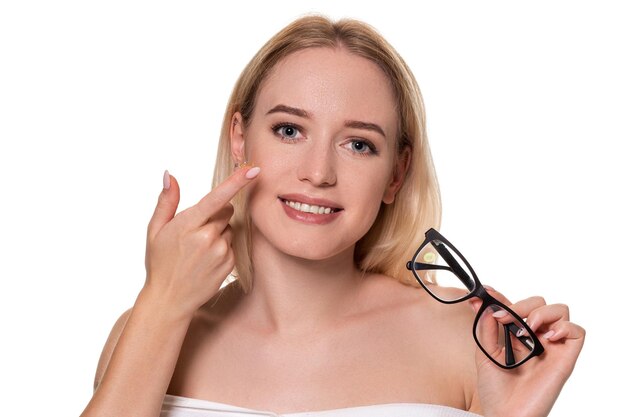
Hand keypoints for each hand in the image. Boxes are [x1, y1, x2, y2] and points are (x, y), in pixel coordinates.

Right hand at [142, 166, 259, 317]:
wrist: (169, 299)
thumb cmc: (160, 261)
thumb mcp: (155, 230)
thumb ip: (166, 201)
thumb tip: (169, 175)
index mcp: (188, 225)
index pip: (217, 198)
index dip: (237, 182)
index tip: (253, 170)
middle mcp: (207, 238)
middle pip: (226, 210)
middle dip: (216, 213)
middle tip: (196, 230)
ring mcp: (220, 252)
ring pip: (229, 228)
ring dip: (219, 232)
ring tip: (199, 249)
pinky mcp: (230, 263)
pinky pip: (232, 244)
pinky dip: (223, 247)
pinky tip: (206, 259)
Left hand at [470, 288, 584, 416]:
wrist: (505, 414)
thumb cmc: (495, 389)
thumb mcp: (485, 352)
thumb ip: (485, 327)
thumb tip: (481, 302)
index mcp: (516, 335)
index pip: (515, 307)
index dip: (501, 297)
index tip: (485, 292)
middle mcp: (536, 339)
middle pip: (540, 304)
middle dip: (522, 304)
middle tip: (506, 317)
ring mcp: (552, 348)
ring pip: (561, 311)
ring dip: (542, 313)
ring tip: (528, 328)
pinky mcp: (565, 359)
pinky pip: (578, 333)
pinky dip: (565, 327)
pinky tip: (547, 337)